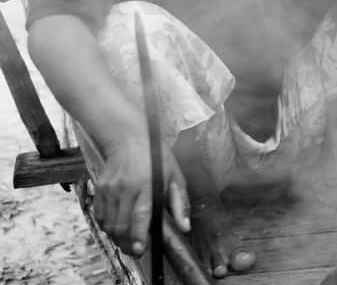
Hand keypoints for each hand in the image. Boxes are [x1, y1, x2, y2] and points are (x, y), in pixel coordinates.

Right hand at [93, 136, 190, 255]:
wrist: (129, 138)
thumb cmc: (155, 156)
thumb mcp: (174, 175)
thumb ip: (180, 202)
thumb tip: (185, 226)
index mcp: (147, 183)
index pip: (140, 215)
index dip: (139, 236)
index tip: (141, 248)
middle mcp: (126, 188)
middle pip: (122, 225)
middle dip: (128, 243)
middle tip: (137, 249)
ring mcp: (111, 189)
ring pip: (109, 225)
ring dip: (118, 237)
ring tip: (128, 239)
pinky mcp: (100, 189)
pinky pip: (100, 216)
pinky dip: (108, 226)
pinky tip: (118, 226)